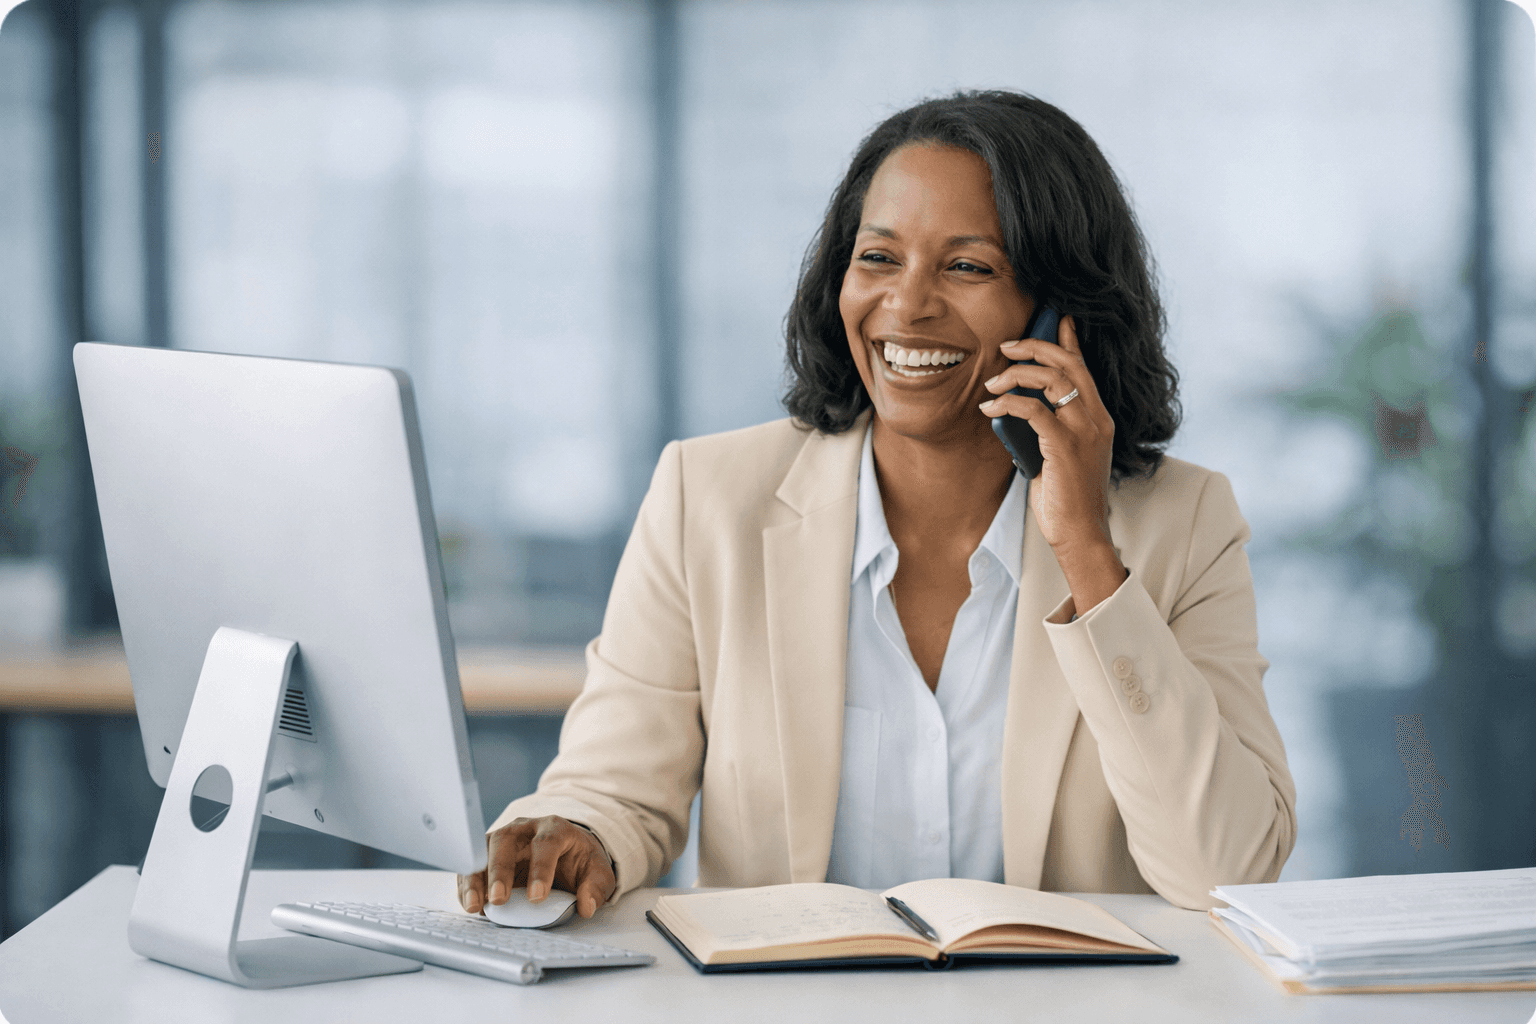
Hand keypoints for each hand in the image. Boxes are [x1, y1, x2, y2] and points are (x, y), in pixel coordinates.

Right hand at [457, 815, 615, 919]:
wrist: (567, 852)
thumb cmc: (579, 860)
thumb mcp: (597, 872)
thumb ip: (595, 888)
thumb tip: (586, 906)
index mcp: (555, 829)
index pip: (545, 843)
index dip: (540, 869)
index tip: (537, 897)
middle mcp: (524, 829)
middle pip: (506, 841)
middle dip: (500, 870)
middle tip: (499, 899)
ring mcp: (503, 839)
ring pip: (482, 850)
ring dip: (475, 878)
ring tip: (474, 905)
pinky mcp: (487, 854)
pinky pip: (472, 866)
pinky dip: (467, 885)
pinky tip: (469, 904)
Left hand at [979, 314, 1127, 611]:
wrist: (1079, 532)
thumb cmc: (1066, 496)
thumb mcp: (1060, 453)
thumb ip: (1050, 427)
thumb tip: (1020, 408)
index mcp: (1098, 418)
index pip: (1084, 368)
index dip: (1069, 340)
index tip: (1058, 318)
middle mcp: (1096, 419)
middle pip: (1068, 364)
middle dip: (1035, 347)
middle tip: (1006, 347)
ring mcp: (1084, 431)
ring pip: (1052, 380)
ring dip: (1016, 374)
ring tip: (992, 382)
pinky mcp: (1065, 447)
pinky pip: (1034, 410)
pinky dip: (1009, 402)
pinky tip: (990, 406)